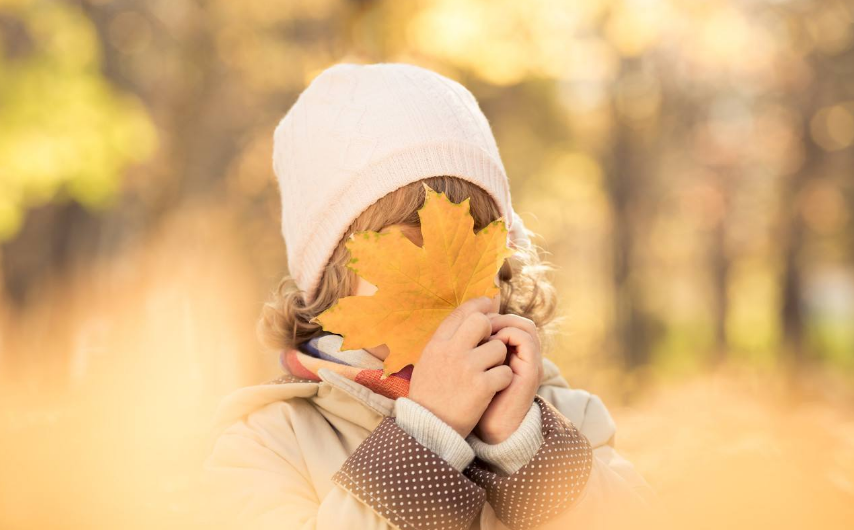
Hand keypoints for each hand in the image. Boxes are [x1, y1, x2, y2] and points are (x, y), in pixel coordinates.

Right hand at [408, 296, 513, 437]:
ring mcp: (467, 368)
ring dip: (499, 360)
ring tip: (489, 373)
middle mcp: (451, 352)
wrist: (429, 429)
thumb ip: (446, 342)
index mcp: (436, 345)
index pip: (460, 313)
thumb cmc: (430, 395)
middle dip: (491, 330)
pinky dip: (503, 380)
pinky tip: (494, 388)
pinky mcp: (481, 386)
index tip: (488, 303)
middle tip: (491, 343)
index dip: (478, 304)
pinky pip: (505, 372)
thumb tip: (468, 321)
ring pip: (498, 348)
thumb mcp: (428, 362)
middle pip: (481, 321)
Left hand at [472, 314, 543, 443]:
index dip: (488, 315)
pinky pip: (525, 340)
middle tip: (477, 320)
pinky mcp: (531, 371)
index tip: (468, 319)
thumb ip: (468, 352)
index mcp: (510, 355)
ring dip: (502, 322)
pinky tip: (490, 341)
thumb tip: (453, 328)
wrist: (488, 430)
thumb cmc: (473, 402)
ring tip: (483, 329)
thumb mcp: (468, 372)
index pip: (506, 322)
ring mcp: (529, 363)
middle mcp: (523, 357)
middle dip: (496, 315)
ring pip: (524, 326)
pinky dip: (507, 334)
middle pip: (517, 320)